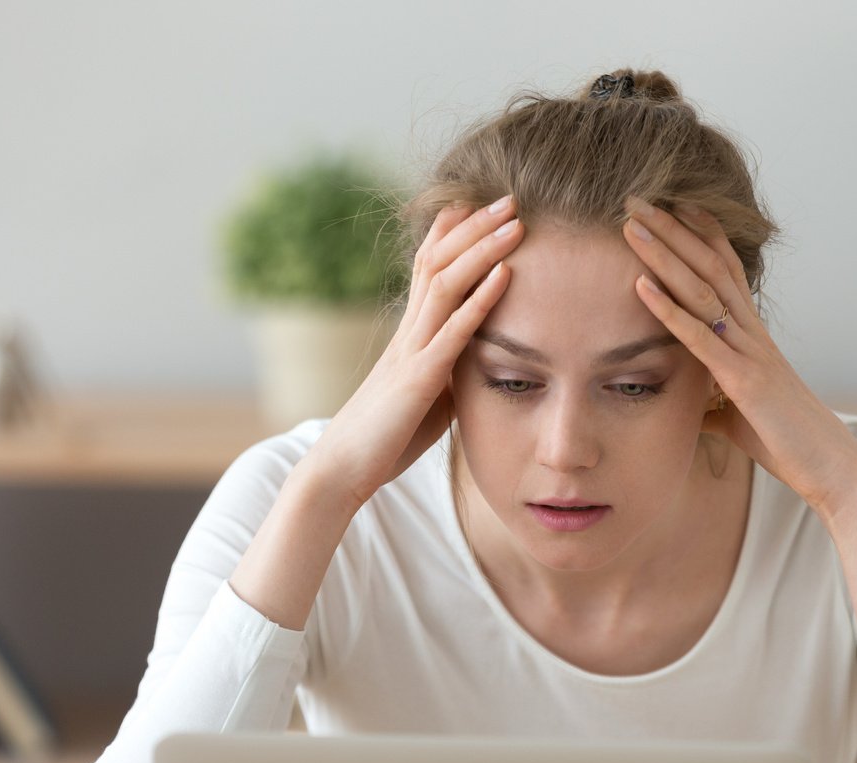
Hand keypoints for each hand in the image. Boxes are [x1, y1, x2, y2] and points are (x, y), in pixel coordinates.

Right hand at [305, 195, 524, 508]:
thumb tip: (476, 363)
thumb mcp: (426, 399)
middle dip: (474, 227)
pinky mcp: (419, 378)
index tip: (480, 205)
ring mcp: (410, 351)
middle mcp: (407, 332)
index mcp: (408, 336)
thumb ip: (448, 373)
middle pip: (438, 261)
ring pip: (445, 283)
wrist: (341, 471)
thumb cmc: (384, 440)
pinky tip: (507, 273)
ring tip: (515, 221)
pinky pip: (454, 330)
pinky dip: (481, 298)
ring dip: (482, 249)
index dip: (452, 234)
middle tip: (510, 197)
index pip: (426, 269)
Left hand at [621, 197, 856, 518]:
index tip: (670, 203)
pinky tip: (640, 285)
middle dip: (671, 229)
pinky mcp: (743, 380)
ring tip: (631, 224)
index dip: (699, 233)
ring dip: (663, 255)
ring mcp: (749, 352)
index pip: (725, 270)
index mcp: (752, 336)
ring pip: (701, 290)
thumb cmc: (788, 442)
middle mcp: (752, 333)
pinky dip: (668, 309)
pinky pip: (700, 338)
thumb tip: (695, 410)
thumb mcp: (741, 418)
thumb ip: (716, 405)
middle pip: (709, 265)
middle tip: (635, 196)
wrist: (831, 467)